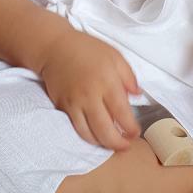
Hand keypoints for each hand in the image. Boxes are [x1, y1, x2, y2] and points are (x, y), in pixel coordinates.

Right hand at [39, 29, 142, 151]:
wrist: (54, 47)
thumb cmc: (87, 50)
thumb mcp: (115, 56)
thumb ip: (129, 77)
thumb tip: (138, 95)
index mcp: (106, 82)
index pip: (122, 114)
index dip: (131, 129)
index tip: (136, 132)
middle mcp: (89, 95)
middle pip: (105, 130)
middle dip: (118, 144)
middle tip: (126, 145)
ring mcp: (74, 103)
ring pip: (88, 135)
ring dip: (102, 144)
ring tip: (112, 144)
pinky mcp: (62, 107)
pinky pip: (76, 128)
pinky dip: (87, 137)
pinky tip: (96, 136)